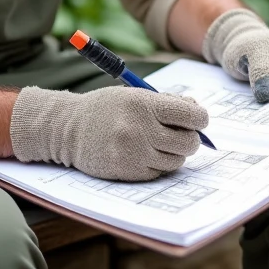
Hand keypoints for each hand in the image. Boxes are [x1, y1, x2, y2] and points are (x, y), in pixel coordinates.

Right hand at [9, 86, 208, 181]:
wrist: (68, 129)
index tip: (198, 120)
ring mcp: (133, 153)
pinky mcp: (127, 172)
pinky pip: (158, 173)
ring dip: (174, 153)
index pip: (191, 116)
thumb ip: (167, 103)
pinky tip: (144, 153)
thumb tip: (198, 114)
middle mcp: (140, 129)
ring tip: (159, 143)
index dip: (200, 119)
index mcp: (144, 104)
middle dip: (190, 139)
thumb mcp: (135, 95)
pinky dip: (158, 165)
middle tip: (182, 135)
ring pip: (176, 161)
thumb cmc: (107, 108)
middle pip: (188, 143)